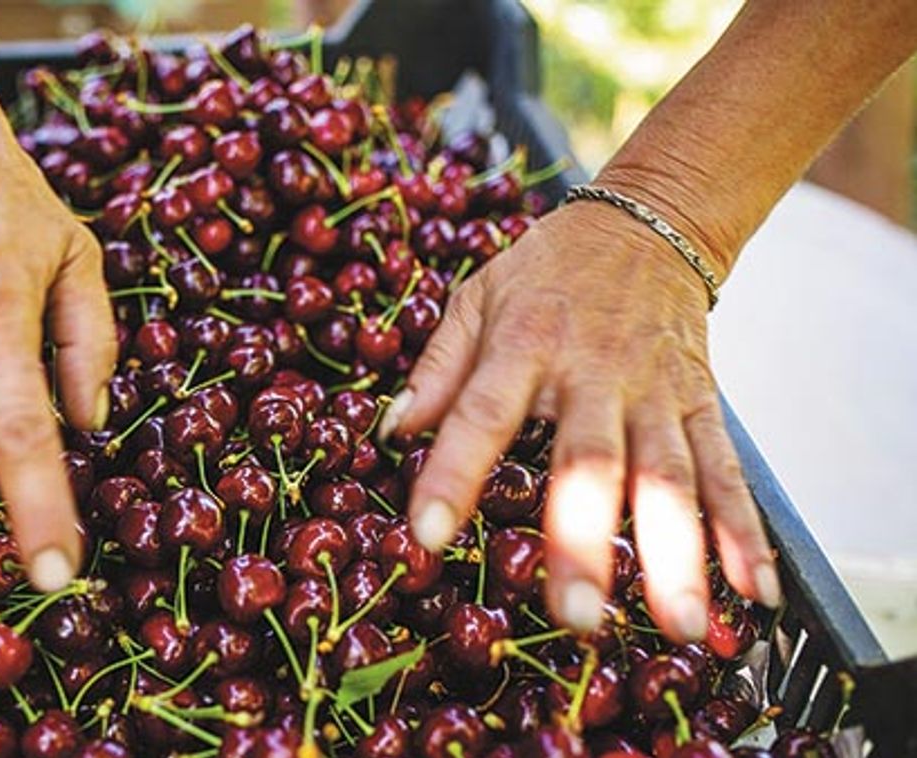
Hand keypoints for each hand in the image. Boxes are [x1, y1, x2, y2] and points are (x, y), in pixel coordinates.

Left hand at [379, 199, 779, 640]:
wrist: (647, 222)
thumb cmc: (547, 271)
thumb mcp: (477, 298)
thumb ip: (436, 369)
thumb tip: (390, 431)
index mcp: (524, 345)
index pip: (481, 415)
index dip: (453, 475)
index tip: (425, 536)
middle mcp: (594, 373)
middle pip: (591, 461)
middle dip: (584, 539)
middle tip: (575, 614)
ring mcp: (657, 391)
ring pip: (670, 477)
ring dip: (678, 554)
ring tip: (680, 626)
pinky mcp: (704, 402)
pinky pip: (727, 470)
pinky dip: (744, 532)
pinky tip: (752, 591)